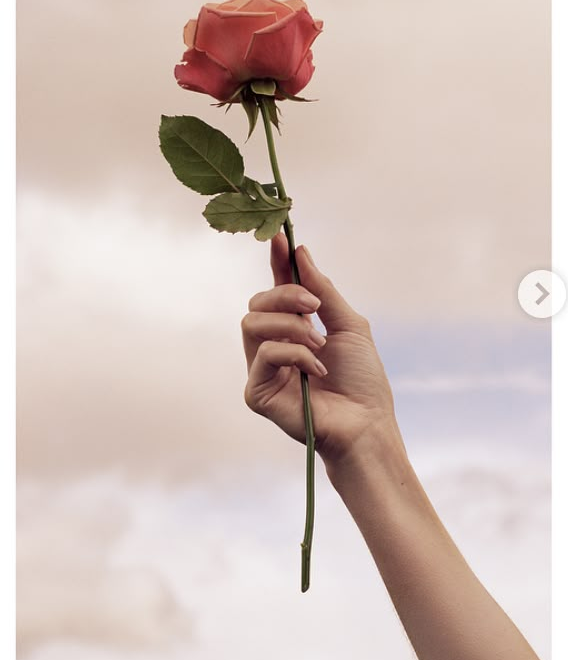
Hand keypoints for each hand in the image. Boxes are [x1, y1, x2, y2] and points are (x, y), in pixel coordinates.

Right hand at [242, 233, 404, 467]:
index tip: (279, 237)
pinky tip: (317, 369)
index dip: (276, 262)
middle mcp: (273, 346)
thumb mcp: (349, 325)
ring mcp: (262, 369)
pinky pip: (263, 353)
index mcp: (294, 329)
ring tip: (320, 344)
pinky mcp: (256, 391)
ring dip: (291, 326)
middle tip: (315, 308)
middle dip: (287, 296)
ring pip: (252, 323)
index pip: (276, 289)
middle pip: (257, 302)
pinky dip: (294, 354)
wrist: (366, 422)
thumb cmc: (362, 379)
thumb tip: (301, 251)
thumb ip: (324, 290)